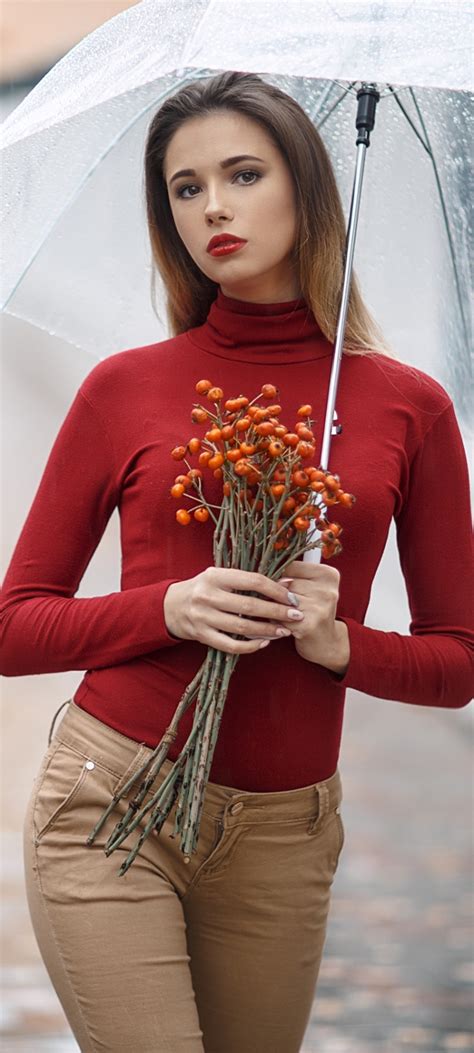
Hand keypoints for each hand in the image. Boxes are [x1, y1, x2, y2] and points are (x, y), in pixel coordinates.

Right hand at [163, 567, 302, 655]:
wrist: (171, 606)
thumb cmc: (204, 588)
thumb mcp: (221, 577)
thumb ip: (248, 581)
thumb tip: (286, 584)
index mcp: (215, 576)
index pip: (253, 581)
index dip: (276, 590)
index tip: (292, 597)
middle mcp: (207, 596)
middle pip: (250, 606)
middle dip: (277, 612)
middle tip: (296, 616)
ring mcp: (203, 617)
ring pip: (242, 628)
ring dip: (267, 630)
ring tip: (284, 631)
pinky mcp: (202, 636)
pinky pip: (230, 645)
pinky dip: (250, 646)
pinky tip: (264, 642)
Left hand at [280, 560, 349, 673]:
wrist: (326, 642)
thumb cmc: (313, 611)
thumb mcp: (310, 588)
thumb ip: (293, 576)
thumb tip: (264, 572)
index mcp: (329, 574)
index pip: (291, 566)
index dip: (279, 576)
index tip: (278, 585)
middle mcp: (327, 590)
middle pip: (284, 583)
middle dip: (276, 594)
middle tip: (281, 604)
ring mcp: (319, 607)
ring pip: (280, 600)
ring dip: (273, 608)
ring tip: (281, 614)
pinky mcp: (309, 624)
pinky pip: (279, 617)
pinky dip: (275, 622)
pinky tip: (282, 625)